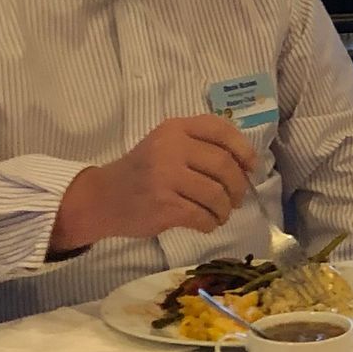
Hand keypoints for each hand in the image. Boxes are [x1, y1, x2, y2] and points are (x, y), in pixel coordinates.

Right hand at [51, 115, 256, 252]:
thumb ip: (198, 146)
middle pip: (224, 165)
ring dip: (225, 209)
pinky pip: (202, 216)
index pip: (220, 130)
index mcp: (174, 128)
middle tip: (237, 198)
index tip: (251, 167)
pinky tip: (206, 223)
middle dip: (238, 186)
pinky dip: (210, 223)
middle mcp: (171, 147)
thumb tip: (245, 165)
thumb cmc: (141, 172)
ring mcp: (166, 176)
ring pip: (216, 194)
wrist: (101, 198)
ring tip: (220, 213)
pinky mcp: (163, 205)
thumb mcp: (165, 145)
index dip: (243, 149)